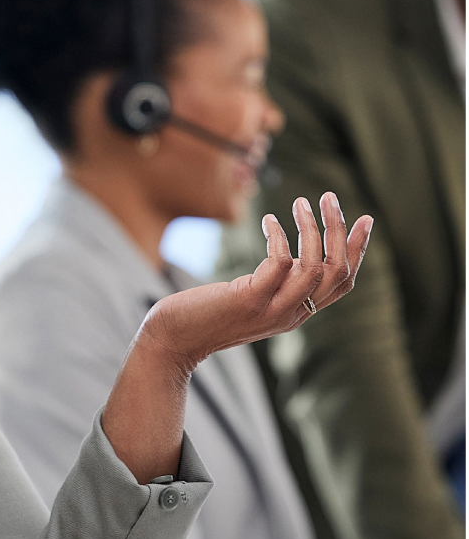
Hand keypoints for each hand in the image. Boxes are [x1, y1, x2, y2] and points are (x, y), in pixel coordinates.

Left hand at [142, 192, 371, 371]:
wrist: (173, 340)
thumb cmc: (205, 316)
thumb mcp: (251, 299)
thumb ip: (275, 284)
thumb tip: (291, 255)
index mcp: (296, 314)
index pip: (343, 284)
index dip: (357, 251)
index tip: (364, 219)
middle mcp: (292, 314)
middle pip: (338, 272)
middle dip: (340, 231)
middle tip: (330, 198)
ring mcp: (273, 309)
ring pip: (315, 266)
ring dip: (312, 228)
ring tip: (301, 201)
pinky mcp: (250, 300)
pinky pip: (280, 262)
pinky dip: (278, 236)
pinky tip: (267, 220)